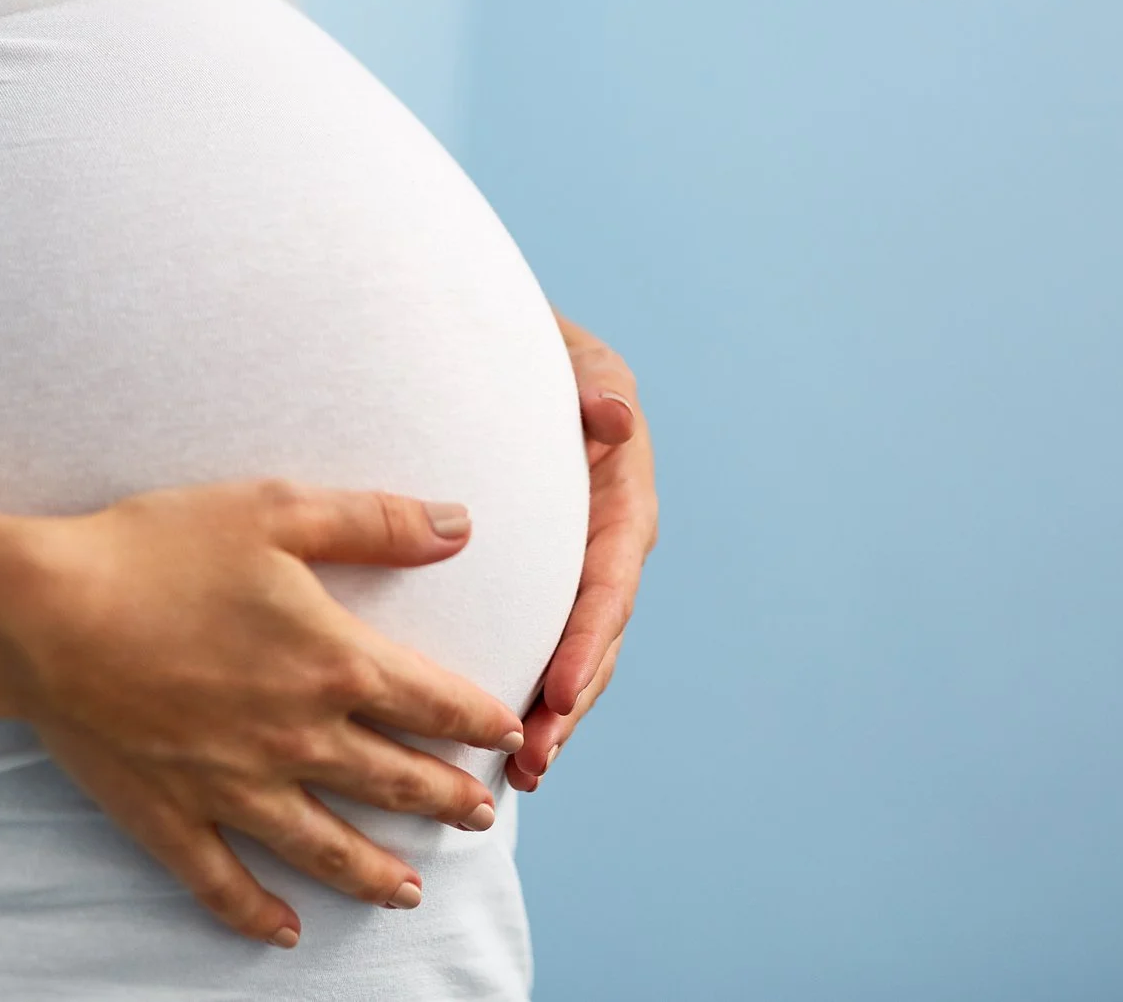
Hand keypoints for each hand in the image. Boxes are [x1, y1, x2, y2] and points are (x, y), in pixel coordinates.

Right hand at [0, 480, 527, 947]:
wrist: (40, 614)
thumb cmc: (154, 551)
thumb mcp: (273, 511)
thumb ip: (374, 522)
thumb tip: (460, 525)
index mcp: (331, 663)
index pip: (430, 702)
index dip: (476, 722)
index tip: (505, 735)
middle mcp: (297, 738)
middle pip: (393, 780)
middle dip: (444, 798)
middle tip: (478, 814)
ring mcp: (235, 788)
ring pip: (327, 848)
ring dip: (376, 871)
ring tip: (412, 888)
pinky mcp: (172, 817)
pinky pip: (225, 883)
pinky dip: (258, 913)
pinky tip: (285, 931)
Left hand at [508, 314, 658, 791]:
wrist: (501, 351)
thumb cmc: (535, 348)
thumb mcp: (571, 354)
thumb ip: (593, 382)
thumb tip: (612, 415)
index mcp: (622, 498)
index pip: (609, 579)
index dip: (589, 639)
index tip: (563, 691)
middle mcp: (610, 543)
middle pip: (597, 637)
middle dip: (569, 702)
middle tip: (532, 759)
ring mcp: (579, 567)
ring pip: (574, 653)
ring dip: (552, 715)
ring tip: (520, 775)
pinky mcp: (547, 580)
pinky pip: (544, 642)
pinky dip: (531, 693)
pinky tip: (502, 749)